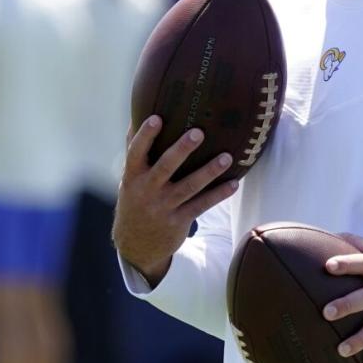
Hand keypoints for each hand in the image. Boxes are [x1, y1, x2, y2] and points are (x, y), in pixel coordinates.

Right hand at [112, 116, 238, 286]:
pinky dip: (218, 194)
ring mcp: (163, 207)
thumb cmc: (135, 201)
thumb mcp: (129, 180)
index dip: (146, 136)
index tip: (157, 118)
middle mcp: (147, 191)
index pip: (136, 153)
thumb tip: (138, 116)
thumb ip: (135, 152)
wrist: (136, 246)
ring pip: (189, 187)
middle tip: (198, 133)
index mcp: (133, 177)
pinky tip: (233, 184)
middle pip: (165, 167)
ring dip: (209, 171)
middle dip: (181, 150)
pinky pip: (201, 205)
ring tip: (227, 157)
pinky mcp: (179, 221)